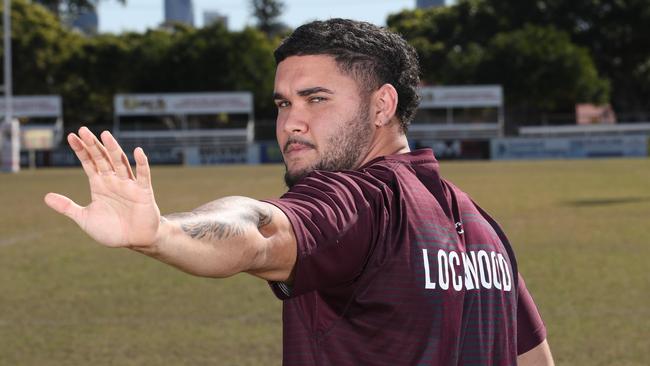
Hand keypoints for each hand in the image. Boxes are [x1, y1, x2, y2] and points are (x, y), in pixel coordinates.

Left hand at [44, 127, 160, 247]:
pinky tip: (138, 151)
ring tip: (105, 135)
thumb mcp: (85, 218)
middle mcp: (113, 181)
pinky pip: (143, 176)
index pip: (89, 163)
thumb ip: (68, 207)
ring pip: (120, 163)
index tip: (71, 136)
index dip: (81, 150)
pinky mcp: (143, 192)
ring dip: (113, 149)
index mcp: (99, 185)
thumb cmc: (112, 230)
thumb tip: (46, 197)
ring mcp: (128, 185)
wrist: (134, 241)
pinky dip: (141, 164)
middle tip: (83, 130)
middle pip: (102, 158)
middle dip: (93, 145)